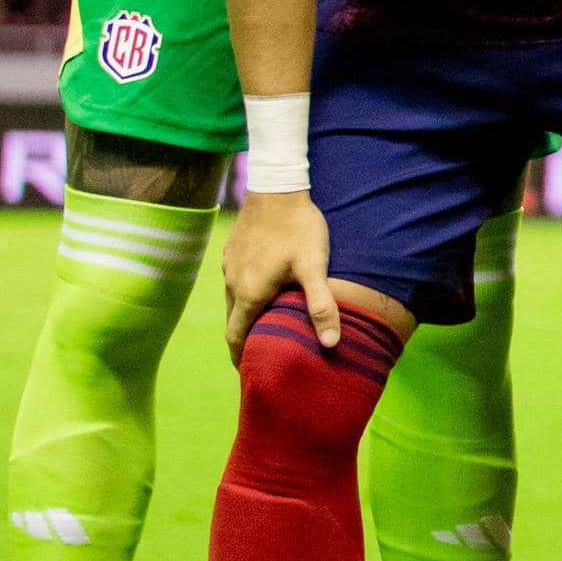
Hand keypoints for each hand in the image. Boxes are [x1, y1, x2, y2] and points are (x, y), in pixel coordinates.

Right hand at [221, 188, 336, 355]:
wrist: (276, 188)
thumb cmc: (298, 229)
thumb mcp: (314, 267)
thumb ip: (322, 306)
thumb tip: (332, 344)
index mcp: (250, 294)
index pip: (237, 337)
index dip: (241, 358)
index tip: (249, 373)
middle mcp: (233, 283)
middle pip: (234, 321)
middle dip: (244, 340)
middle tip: (259, 354)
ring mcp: (229, 266)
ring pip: (233, 300)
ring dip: (245, 316)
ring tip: (264, 326)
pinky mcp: (232, 251)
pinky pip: (235, 281)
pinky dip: (245, 294)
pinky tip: (263, 289)